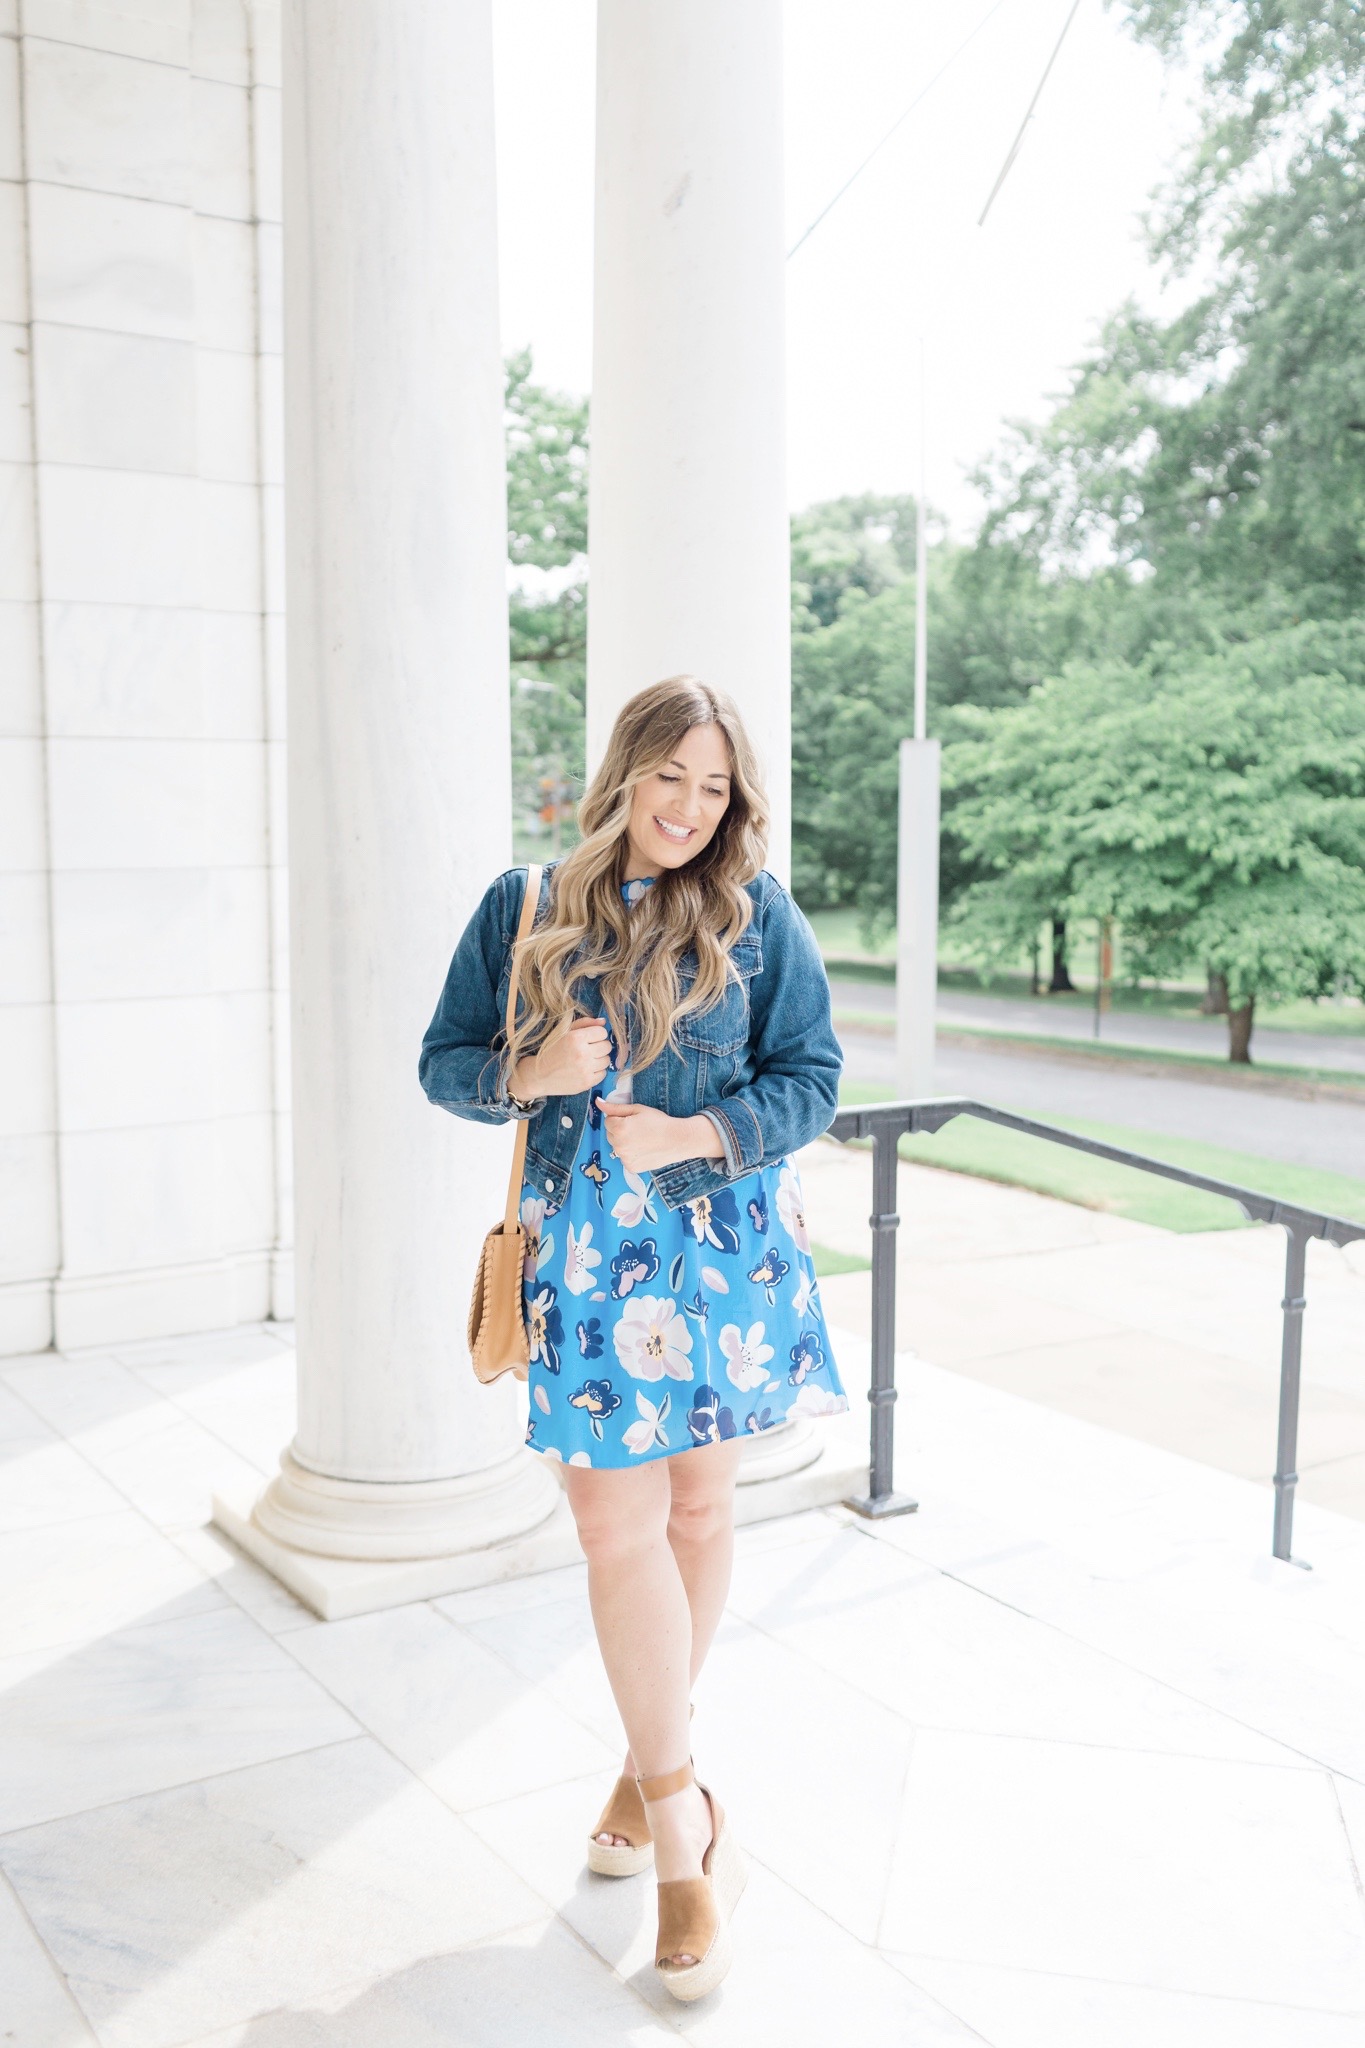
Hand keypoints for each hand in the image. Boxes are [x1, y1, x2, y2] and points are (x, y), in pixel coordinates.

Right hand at [511, 1016, 611, 1098]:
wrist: (538, 1075)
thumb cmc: (551, 1051)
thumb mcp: (564, 1032)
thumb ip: (584, 1023)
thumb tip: (603, 1022)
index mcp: (576, 1038)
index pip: (602, 1032)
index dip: (596, 1034)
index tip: (589, 1038)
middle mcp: (582, 1053)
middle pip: (607, 1046)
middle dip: (599, 1046)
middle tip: (588, 1050)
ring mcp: (585, 1069)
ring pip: (607, 1060)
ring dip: (599, 1059)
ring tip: (587, 1060)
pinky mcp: (587, 1082)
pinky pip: (603, 1073)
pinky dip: (597, 1071)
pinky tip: (586, 1070)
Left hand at [600, 1101, 724, 1172]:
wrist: (678, 1140)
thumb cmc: (658, 1122)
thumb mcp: (637, 1109)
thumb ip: (615, 1107)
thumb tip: (598, 1102)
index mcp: (618, 1128)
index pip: (608, 1121)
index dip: (620, 1118)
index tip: (634, 1120)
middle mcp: (618, 1145)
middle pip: (611, 1135)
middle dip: (620, 1131)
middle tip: (639, 1129)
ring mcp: (624, 1158)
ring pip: (617, 1147)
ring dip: (625, 1143)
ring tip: (642, 1140)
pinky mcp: (631, 1167)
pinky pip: (625, 1158)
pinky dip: (631, 1154)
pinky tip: (644, 1150)